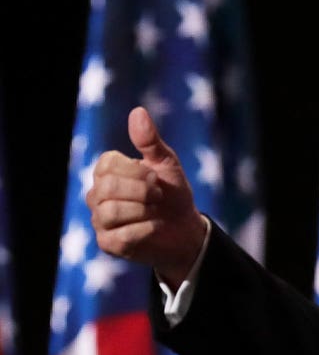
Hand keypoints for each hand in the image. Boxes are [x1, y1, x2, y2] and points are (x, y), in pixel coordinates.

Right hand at [86, 107, 207, 287]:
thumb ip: (150, 140)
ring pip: (111, 211)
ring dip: (144, 211)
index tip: (156, 177)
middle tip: (158, 195)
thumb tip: (137, 111)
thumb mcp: (166, 163)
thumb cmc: (173, 193)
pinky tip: (154, 227)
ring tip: (155, 211)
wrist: (185, 229)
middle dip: (142, 191)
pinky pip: (120, 236)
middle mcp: (97, 194)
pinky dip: (146, 229)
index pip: (108, 164)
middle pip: (107, 188)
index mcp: (107, 171)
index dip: (137, 171)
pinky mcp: (108, 243)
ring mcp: (99, 220)